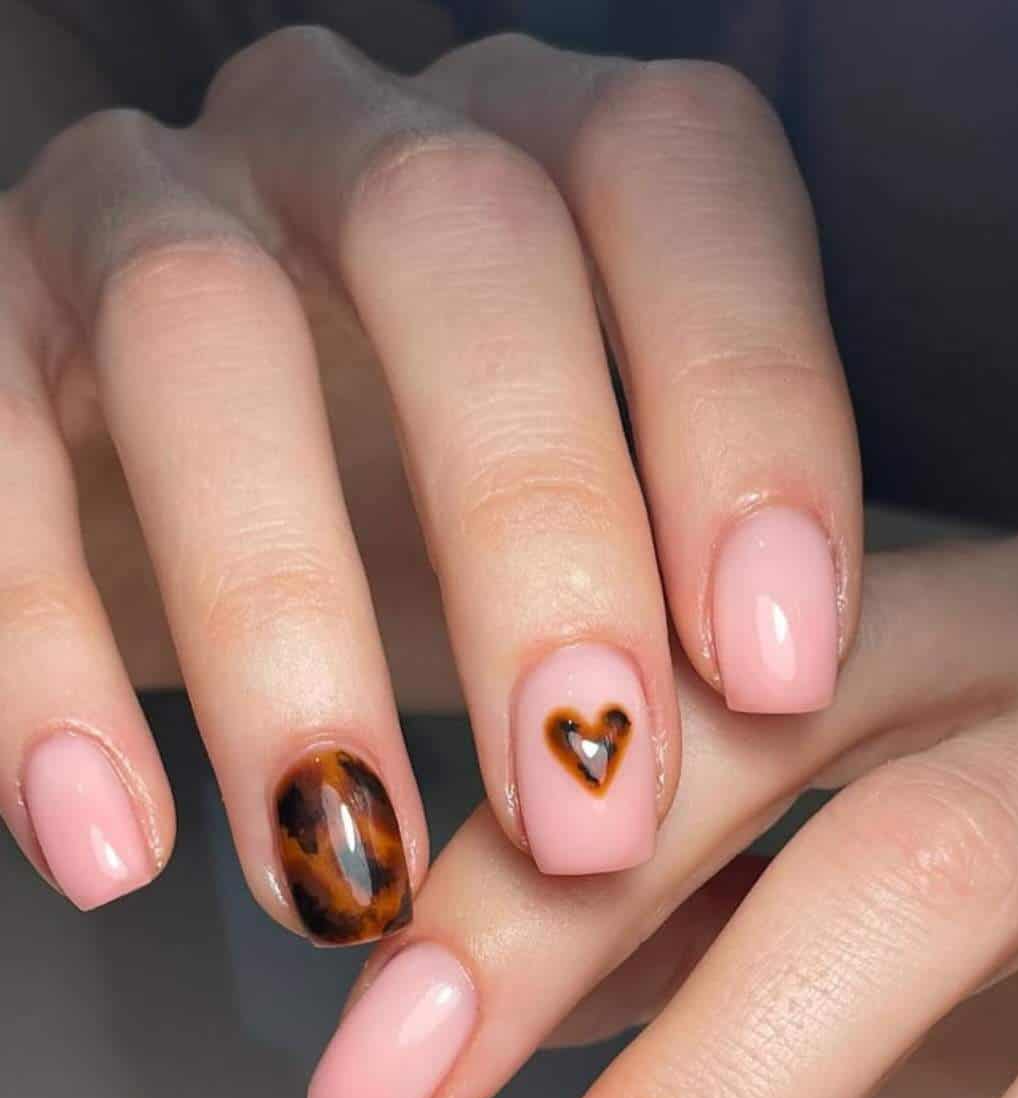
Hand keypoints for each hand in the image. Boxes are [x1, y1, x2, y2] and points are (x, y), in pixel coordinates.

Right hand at [0, 25, 859, 934]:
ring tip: (343, 875)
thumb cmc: (445, 539)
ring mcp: (154, 207)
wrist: (211, 522)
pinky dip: (42, 663)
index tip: (782, 678)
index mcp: (551, 158)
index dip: (749, 416)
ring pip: (204, 335)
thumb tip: (769, 785)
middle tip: (583, 817)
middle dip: (537, 540)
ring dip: (283, 624)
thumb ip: (690, 622)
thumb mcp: (599, 563)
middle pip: (457, 246)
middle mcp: (355, 141)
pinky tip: (111, 847)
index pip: (677, 181)